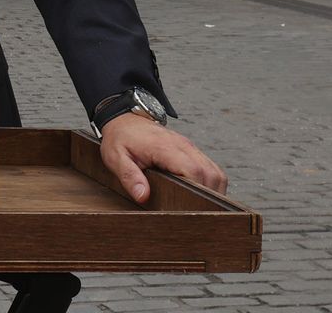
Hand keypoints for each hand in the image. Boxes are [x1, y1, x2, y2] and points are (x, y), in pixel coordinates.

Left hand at [99, 114, 227, 204]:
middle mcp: (183, 146)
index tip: (190, 208)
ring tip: (199, 207)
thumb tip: (143, 196)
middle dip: (208, 196)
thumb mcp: (116, 158)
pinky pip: (211, 169)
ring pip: (215, 172)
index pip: (193, 170)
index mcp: (165, 148)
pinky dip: (211, 183)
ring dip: (212, 191)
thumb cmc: (121, 138)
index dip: (196, 192)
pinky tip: (200, 195)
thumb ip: (129, 177)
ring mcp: (190, 147)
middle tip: (196, 212)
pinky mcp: (191, 150)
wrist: (124, 119)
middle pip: (210, 174)